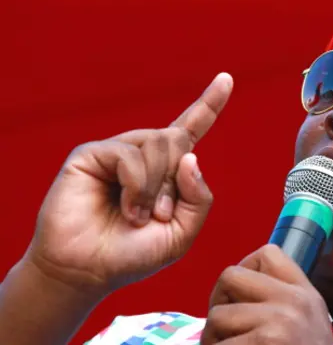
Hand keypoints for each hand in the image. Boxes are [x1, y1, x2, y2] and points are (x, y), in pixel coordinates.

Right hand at [23, 73, 232, 294]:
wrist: (88, 271)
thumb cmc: (133, 254)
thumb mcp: (182, 233)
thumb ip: (199, 197)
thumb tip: (191, 156)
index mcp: (167, 169)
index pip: (191, 129)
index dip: (210, 104)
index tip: (227, 79)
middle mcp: (143, 154)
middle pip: (179, 140)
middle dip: (176, 182)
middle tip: (159, 215)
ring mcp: (117, 151)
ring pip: (159, 144)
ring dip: (156, 187)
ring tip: (139, 215)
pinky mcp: (91, 154)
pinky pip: (130, 154)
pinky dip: (136, 185)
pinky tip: (127, 207)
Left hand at [201, 245, 332, 344]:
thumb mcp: (306, 323)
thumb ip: (280, 299)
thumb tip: (234, 284)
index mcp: (306, 294)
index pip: (267, 254)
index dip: (244, 270)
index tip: (241, 297)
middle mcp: (296, 302)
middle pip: (230, 276)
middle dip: (218, 302)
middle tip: (223, 329)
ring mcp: (280, 323)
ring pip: (217, 315)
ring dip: (213, 339)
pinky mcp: (264, 343)